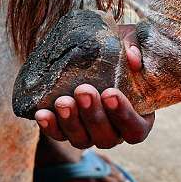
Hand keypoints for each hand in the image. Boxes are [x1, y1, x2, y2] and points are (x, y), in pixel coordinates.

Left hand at [33, 24, 154, 148]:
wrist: (91, 54)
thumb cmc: (117, 50)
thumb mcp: (128, 42)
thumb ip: (134, 46)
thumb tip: (132, 58)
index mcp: (138, 119)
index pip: (135, 129)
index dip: (123, 115)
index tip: (110, 93)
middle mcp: (114, 133)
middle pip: (106, 137)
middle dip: (93, 115)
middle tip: (83, 90)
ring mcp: (90, 135)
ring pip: (81, 139)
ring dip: (70, 122)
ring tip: (62, 101)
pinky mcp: (67, 132)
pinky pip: (58, 135)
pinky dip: (49, 126)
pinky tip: (42, 113)